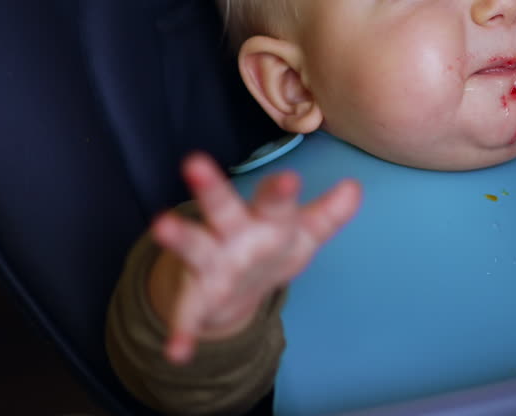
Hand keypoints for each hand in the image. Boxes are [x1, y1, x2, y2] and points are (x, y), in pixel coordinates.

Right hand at [148, 152, 361, 362]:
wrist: (236, 288)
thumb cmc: (273, 246)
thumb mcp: (305, 234)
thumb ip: (329, 214)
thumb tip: (355, 187)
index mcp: (264, 218)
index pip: (273, 200)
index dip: (280, 191)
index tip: (290, 177)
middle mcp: (233, 233)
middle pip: (222, 207)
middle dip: (211, 188)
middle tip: (195, 162)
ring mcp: (211, 263)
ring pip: (193, 246)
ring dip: (178, 236)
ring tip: (160, 225)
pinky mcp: (197, 297)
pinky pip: (187, 314)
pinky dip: (181, 332)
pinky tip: (177, 353)